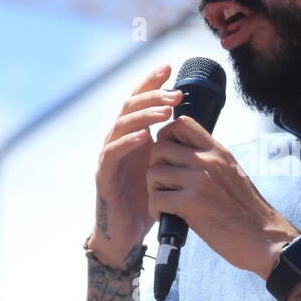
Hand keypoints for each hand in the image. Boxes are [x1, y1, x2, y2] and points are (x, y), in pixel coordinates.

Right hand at [88, 64, 182, 266]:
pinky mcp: (104, 176)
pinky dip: (127, 143)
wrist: (128, 233)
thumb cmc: (147, 199)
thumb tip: (195, 125)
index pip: (140, 101)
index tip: (170, 67)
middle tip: (175, 93)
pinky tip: (144, 137)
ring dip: (143, 116)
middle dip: (152, 95)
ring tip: (165, 111)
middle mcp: (118, 141)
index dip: (151, 82)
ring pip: (121, 126)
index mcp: (133, 136)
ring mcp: (108, 157)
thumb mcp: (164, 167)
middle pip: (129, 107)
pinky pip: (112, 154)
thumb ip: (172, 146)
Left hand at [146, 115, 298, 277]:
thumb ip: (210, 160)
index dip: (166, 137)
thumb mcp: (231, 173)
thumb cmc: (246, 211)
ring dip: (154, 190)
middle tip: (164, 185)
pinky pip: (156, 198)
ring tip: (166, 203)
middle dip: (155, 167)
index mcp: (218, 151)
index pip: (181, 123)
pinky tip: (167, 217)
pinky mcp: (192, 203)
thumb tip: (183, 153)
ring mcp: (199, 180)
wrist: (263, 238)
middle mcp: (208, 160)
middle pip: (159, 148)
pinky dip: (156, 210)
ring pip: (154, 173)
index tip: (168, 157)